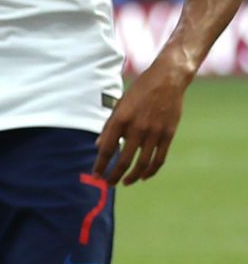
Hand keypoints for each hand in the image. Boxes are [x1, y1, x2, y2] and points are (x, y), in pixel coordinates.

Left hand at [93, 61, 189, 185]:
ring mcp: (154, 133)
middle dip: (114, 174)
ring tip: (125, 182)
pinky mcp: (168, 135)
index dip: (100, 164)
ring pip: (142, 163)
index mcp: (121, 119)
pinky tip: (144, 176)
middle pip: (124, 160)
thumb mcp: (119, 105)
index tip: (95, 174)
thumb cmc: (140, 91)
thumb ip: (109, 126)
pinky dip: (151, 170)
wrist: (167, 80)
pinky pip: (159, 159)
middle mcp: (137, 128)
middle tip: (108, 183)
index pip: (106, 148)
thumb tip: (98, 146)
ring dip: (132, 176)